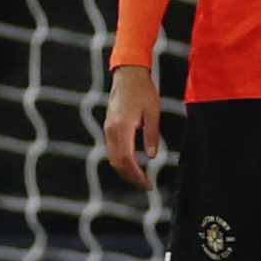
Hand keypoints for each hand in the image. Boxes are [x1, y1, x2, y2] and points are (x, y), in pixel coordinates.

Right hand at [102, 64, 160, 188]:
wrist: (127, 76)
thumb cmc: (143, 92)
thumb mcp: (153, 113)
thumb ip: (151, 135)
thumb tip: (150, 157)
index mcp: (122, 128)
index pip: (126, 159)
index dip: (136, 174)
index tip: (148, 183)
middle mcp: (111, 131)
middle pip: (117, 162)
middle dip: (130, 176)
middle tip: (146, 185)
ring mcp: (107, 129)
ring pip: (112, 157)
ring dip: (124, 170)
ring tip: (140, 178)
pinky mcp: (108, 127)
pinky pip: (112, 149)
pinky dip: (121, 160)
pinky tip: (133, 164)